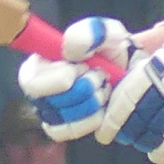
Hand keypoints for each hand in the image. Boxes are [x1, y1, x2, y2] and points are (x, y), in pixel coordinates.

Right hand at [18, 17, 140, 141]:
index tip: (82, 67)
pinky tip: (103, 104)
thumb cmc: (112, 52)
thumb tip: (69, 52)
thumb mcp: (107, 33)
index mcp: (40, 64)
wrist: (132, 75)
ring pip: (62, 117)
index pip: (30, 80)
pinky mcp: (66, 129)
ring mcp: (51, 113)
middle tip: (100, 74)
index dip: (58, 77)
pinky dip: (93, 117)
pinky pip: (72, 130)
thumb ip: (89, 33)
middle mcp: (40, 91)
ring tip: (103, 86)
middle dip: (83, 87)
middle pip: (48, 101)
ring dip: (91, 100)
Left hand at [99, 41, 163, 163]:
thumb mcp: (145, 64)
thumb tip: (106, 96)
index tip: (104, 136)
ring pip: (156, 132)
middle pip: (139, 118)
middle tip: (124, 137)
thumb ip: (128, 79)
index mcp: (148, 72)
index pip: (124, 101)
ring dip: (144, 142)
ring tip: (140, 143)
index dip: (112, 122)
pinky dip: (163, 152)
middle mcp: (163, 87)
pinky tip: (156, 156)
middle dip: (128, 132)